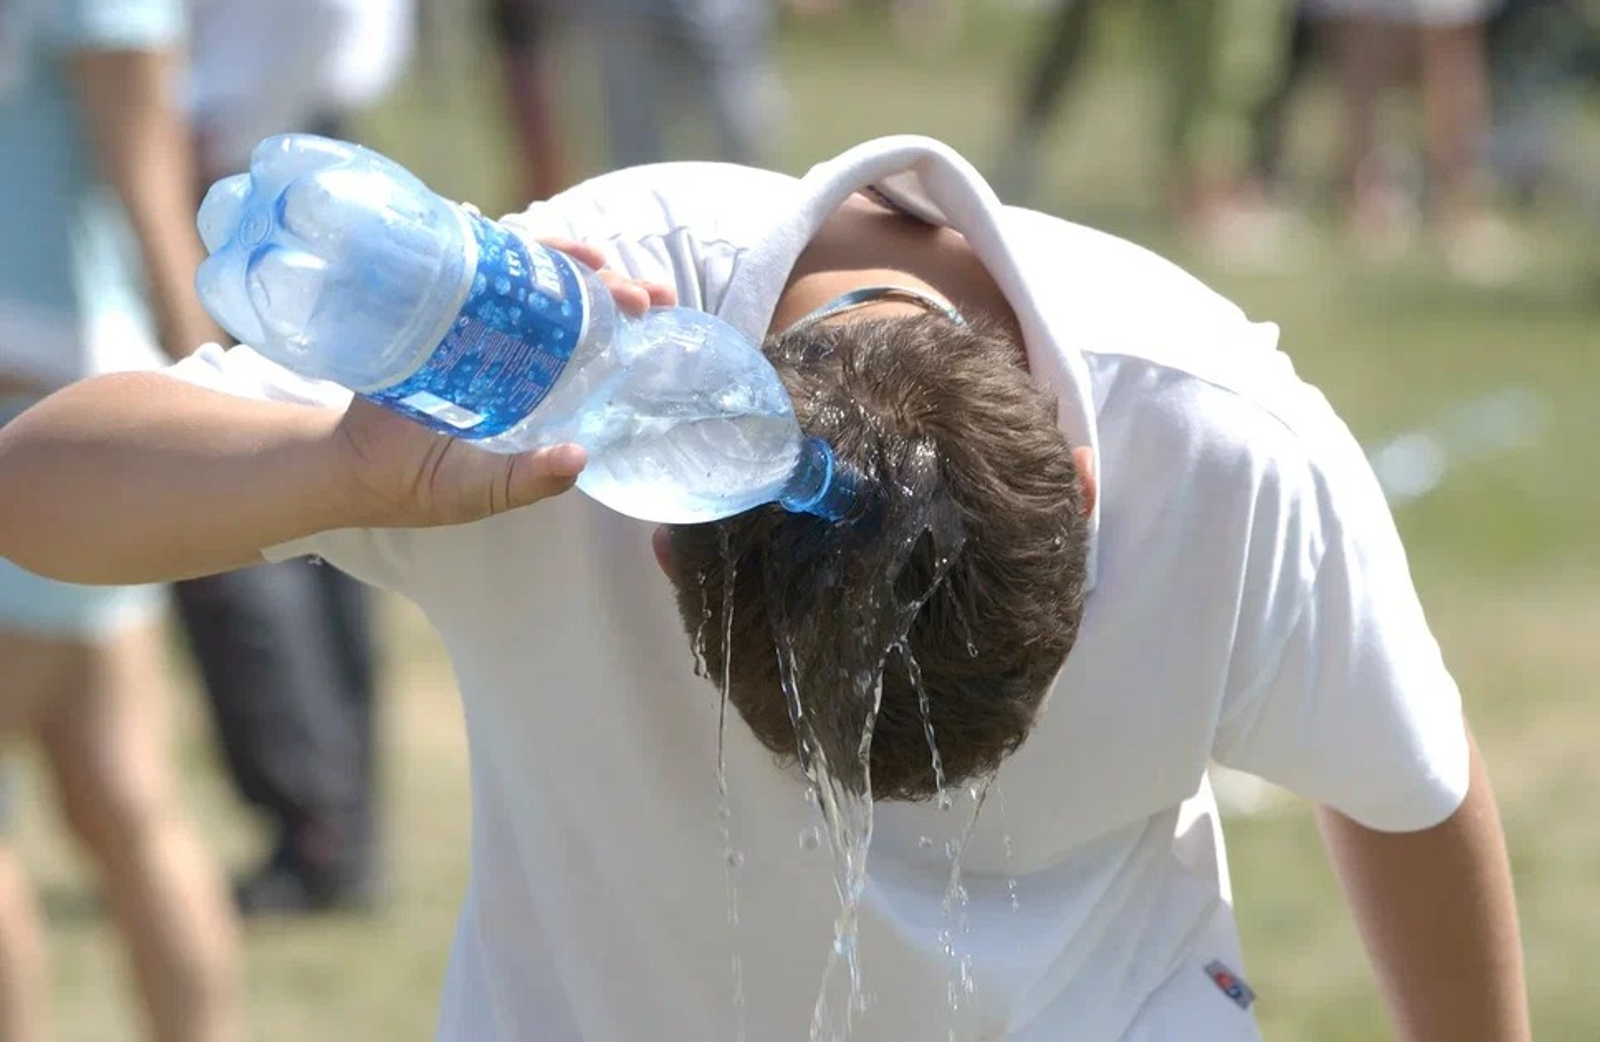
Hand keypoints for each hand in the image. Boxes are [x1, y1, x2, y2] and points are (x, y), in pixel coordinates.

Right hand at [336, 239, 677, 527]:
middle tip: (633, 288)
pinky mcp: (425, 307)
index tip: (658, 303)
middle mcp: (510, 345)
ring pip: (516, 268)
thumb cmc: (425, 485)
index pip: (593, 334)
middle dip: (604, 278)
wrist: (350, 471)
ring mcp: (468, 321)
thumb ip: (528, 481)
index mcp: (537, 383)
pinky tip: (482, 219)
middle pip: (565, 293)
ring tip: (584, 256)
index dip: (626, 313)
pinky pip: (452, 261)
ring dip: (552, 252)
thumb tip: (578, 459)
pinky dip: (468, 233)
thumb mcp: (483, 490)